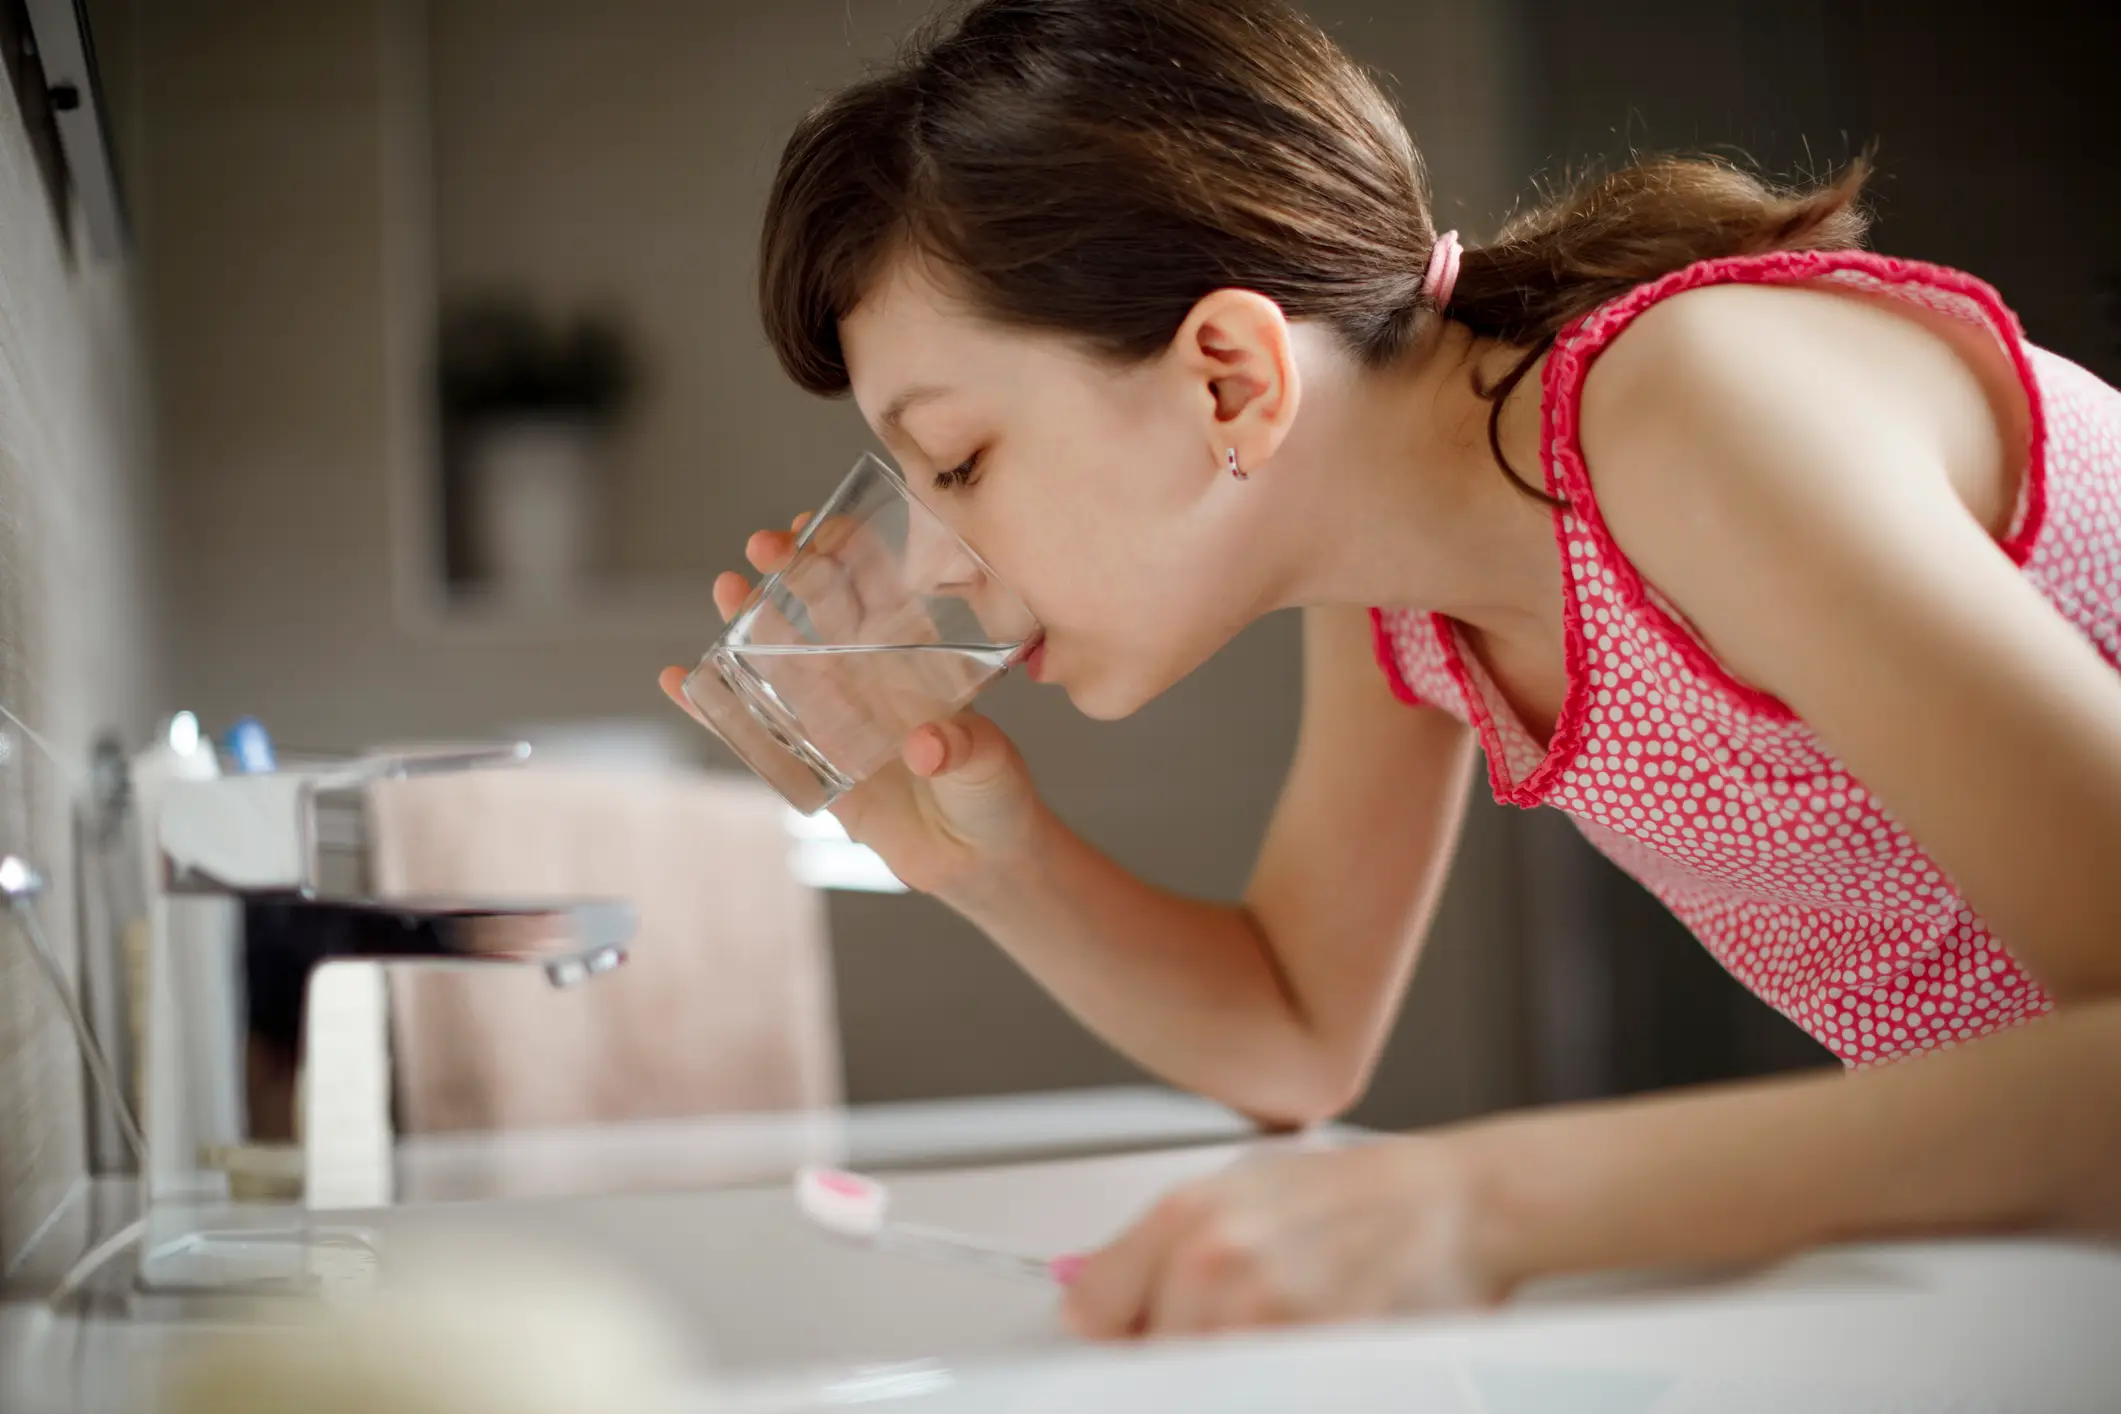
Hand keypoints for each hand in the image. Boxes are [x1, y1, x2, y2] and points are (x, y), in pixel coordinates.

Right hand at [658, 516, 1045, 899]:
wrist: (976, 860)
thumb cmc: (994, 797)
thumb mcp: (988, 767)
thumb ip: (961, 752)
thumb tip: (925, 747)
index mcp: (918, 664)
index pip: (881, 595)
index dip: (850, 556)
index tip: (822, 525)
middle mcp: (871, 681)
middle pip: (823, 614)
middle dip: (794, 574)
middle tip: (764, 545)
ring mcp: (837, 718)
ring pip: (785, 660)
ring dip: (753, 623)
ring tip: (725, 587)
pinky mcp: (811, 764)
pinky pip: (757, 731)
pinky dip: (718, 708)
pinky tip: (682, 680)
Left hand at [1061, 1136, 1513, 1338]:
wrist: (1453, 1203)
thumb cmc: (1357, 1196)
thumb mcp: (1242, 1192)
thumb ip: (1164, 1249)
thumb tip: (1093, 1300)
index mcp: (1187, 1213)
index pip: (1092, 1311)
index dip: (1110, 1336)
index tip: (1126, 1344)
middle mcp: (1215, 1258)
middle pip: (1146, 1356)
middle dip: (1173, 1355)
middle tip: (1220, 1338)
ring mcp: (1265, 1311)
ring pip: (1199, 1376)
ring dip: (1227, 1368)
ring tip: (1269, 1338)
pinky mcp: (1314, 1351)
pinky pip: (1255, 1386)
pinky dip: (1264, 1378)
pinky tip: (1299, 1349)